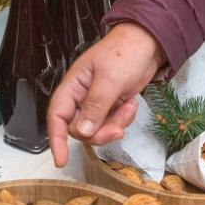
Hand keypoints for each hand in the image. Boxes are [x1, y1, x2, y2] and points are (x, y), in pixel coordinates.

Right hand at [47, 22, 166, 167]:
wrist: (149, 43)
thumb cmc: (125, 53)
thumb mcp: (110, 79)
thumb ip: (95, 106)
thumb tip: (81, 131)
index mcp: (73, 86)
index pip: (57, 116)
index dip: (55, 139)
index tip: (60, 160)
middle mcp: (81, 97)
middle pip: (80, 129)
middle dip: (100, 132)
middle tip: (118, 126)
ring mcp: (97, 103)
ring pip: (98, 130)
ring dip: (115, 125)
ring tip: (128, 108)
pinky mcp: (112, 106)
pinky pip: (112, 124)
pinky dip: (123, 119)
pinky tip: (131, 103)